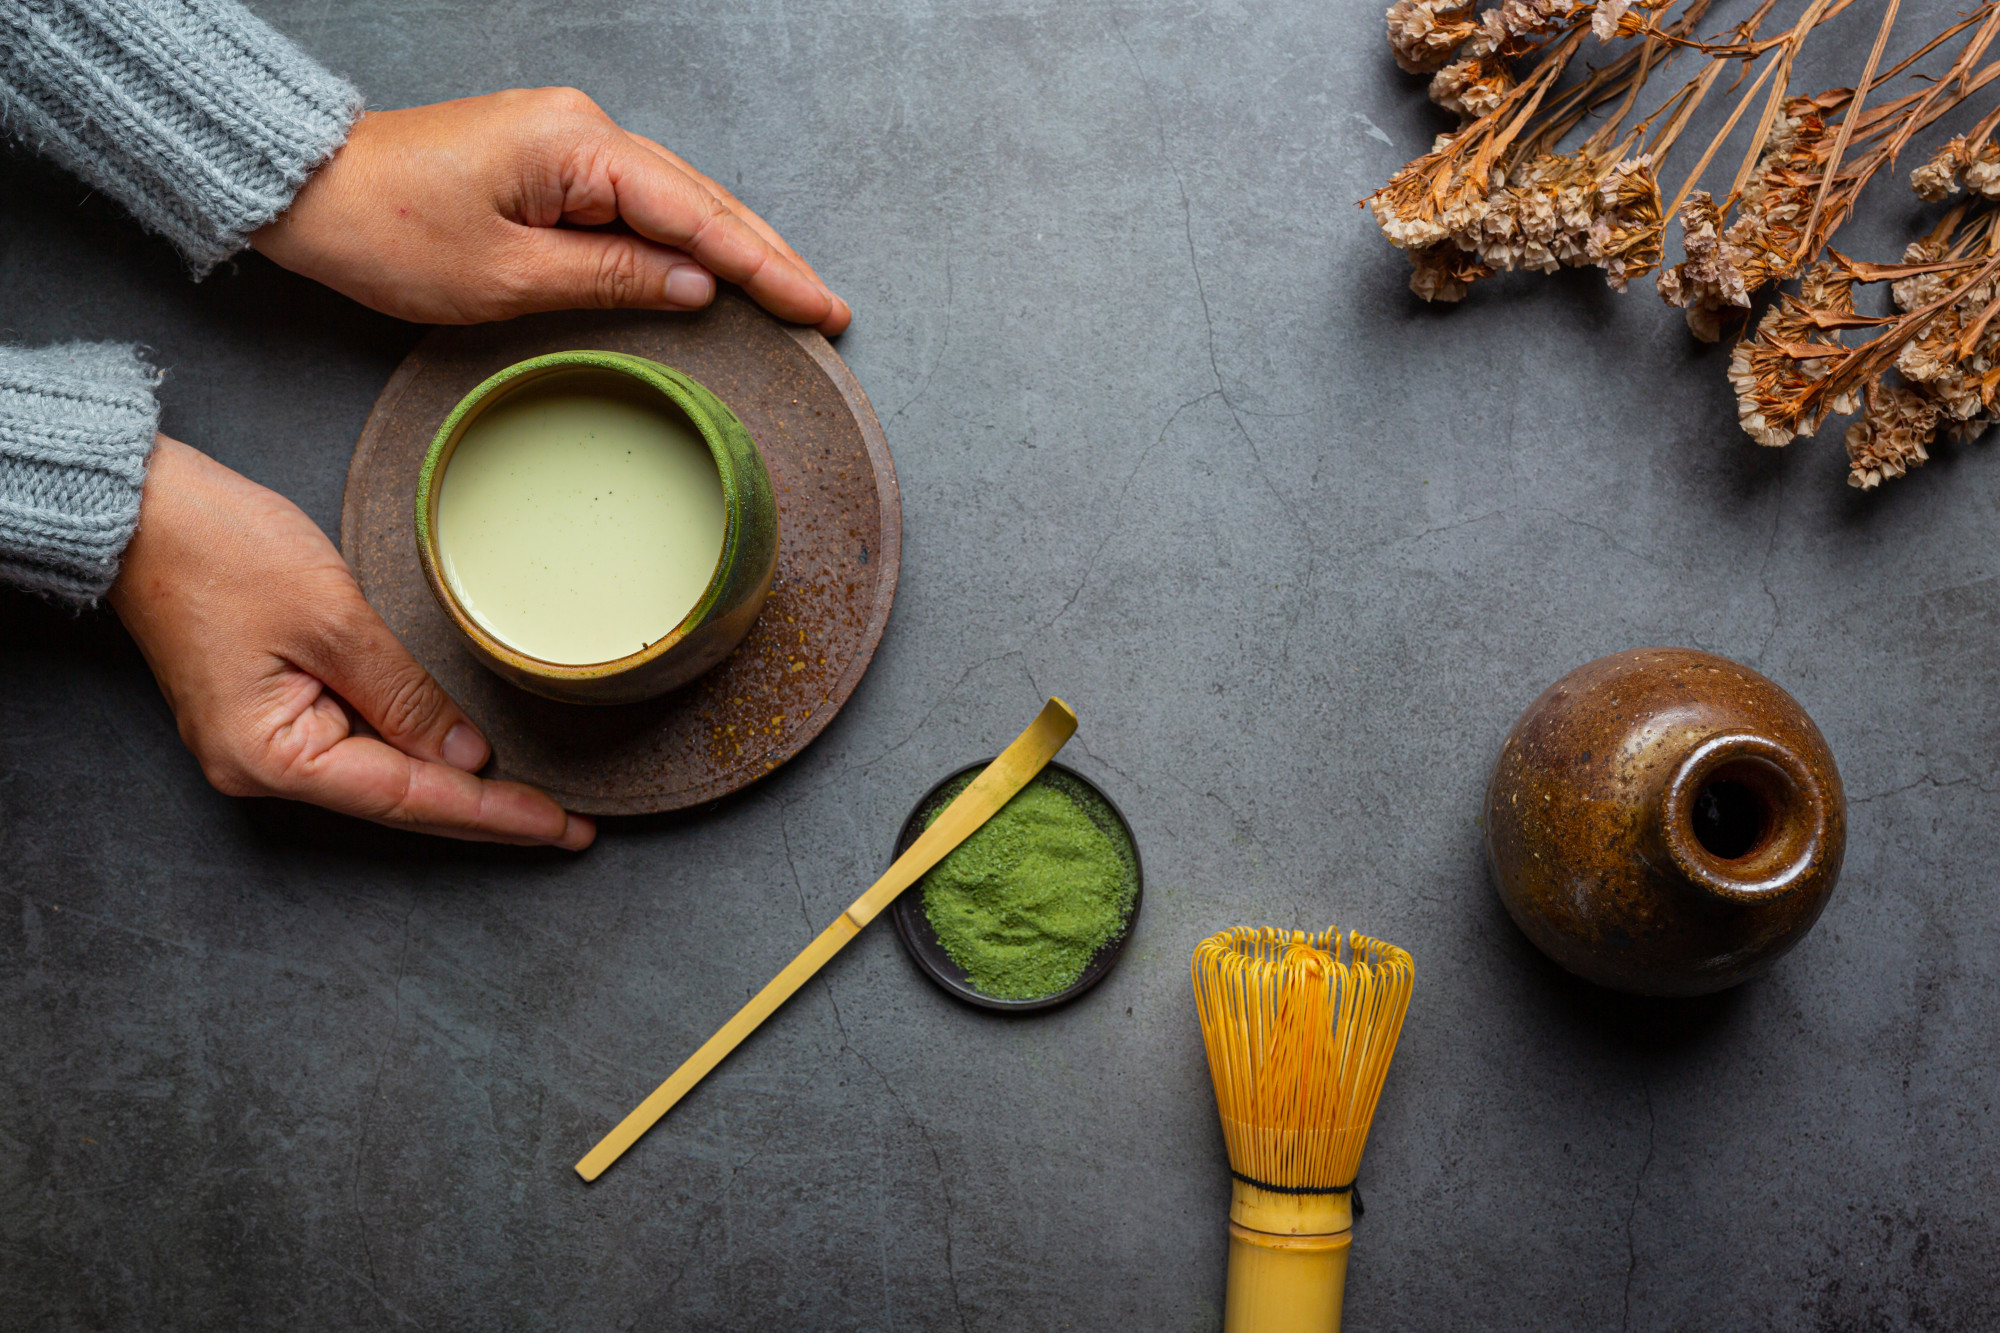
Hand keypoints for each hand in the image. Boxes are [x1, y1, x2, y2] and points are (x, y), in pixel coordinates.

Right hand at [109, 436, 593, 848]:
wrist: (139, 510)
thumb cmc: (219, 550)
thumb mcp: (333, 619)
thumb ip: (405, 694)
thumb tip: (466, 753)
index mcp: (270, 757)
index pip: (409, 799)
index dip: (493, 814)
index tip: (563, 826)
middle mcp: (261, 769)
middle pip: (400, 803)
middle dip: (486, 814)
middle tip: (574, 829)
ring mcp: (262, 745)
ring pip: (384, 780)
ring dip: (457, 791)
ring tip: (540, 805)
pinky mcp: (271, 714)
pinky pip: (360, 748)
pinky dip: (417, 756)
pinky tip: (468, 764)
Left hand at [249, 87, 850, 332]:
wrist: (306, 191)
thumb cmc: (387, 232)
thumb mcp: (508, 277)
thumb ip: (614, 278)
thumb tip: (697, 288)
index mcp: (577, 147)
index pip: (695, 215)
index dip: (764, 267)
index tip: (817, 307)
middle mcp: (584, 130)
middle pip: (702, 200)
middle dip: (769, 257)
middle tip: (828, 308)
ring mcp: (568, 141)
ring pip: (676, 201)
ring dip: (734, 250)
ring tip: (792, 295)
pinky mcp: (551, 162)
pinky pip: (638, 203)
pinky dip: (684, 240)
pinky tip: (717, 272)